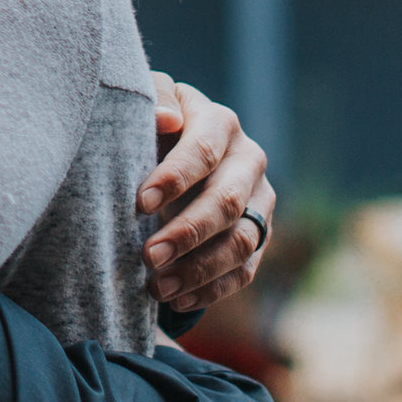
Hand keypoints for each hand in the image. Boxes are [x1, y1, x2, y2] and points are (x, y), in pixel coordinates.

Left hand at [138, 76, 273, 313]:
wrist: (170, 148)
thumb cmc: (150, 123)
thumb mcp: (145, 100)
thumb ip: (153, 101)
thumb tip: (167, 119)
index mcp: (220, 123)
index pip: (204, 150)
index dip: (175, 178)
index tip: (141, 202)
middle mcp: (248, 160)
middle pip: (227, 202)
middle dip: (187, 232)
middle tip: (148, 256)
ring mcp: (260, 201)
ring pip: (241, 241)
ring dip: (199, 269)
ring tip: (157, 287)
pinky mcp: (260, 235)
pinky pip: (245, 270)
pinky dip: (212, 290)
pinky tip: (176, 301)